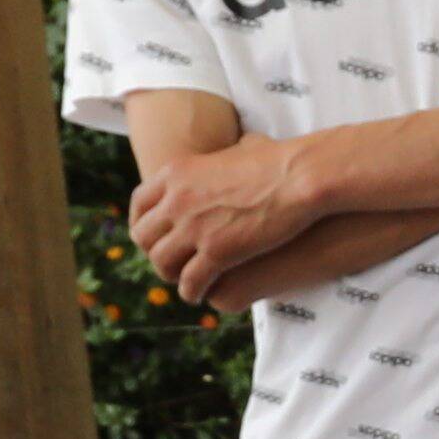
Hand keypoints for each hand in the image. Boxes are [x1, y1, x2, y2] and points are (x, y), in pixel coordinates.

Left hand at [129, 137, 324, 303]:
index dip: (142, 224)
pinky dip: (192, 291)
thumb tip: (244, 145)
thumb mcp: (235, 149)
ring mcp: (193, 228)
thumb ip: (224, 157)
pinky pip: (191, 281)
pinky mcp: (217, 252)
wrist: (299, 176)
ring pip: (162, 262)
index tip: (153, 236)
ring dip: (170, 275)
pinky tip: (200, 294)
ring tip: (184, 281)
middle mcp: (176, 200)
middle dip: (154, 252)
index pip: (139, 204)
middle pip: (144, 236)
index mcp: (175, 173)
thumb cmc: (279, 161)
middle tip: (170, 261)